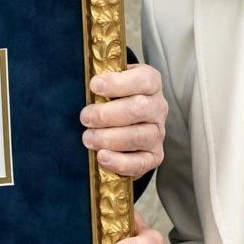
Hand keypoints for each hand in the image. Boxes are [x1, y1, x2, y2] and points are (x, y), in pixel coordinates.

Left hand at [80, 62, 166, 178]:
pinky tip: (101, 156)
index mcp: (151, 85)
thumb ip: (102, 85)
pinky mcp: (153, 156)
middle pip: (140, 108)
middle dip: (107, 114)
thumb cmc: (113, 101)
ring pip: (139, 136)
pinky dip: (119, 162)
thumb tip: (89, 87)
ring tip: (88, 138)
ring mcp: (157, 133)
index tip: (94, 86)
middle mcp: (158, 108)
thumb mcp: (110, 86)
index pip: (143, 80)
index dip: (118, 83)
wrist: (122, 125)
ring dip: (109, 138)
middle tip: (85, 117)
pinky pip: (140, 162)